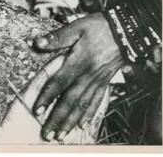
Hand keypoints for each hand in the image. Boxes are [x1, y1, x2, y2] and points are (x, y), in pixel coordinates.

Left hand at [31, 12, 124, 140]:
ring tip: (61, 135)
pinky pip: (96, 101)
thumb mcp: (76, 27)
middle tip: (47, 135)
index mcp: (78, 63)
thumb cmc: (98, 27)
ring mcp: (97, 81)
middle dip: (58, 119)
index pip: (59, 84)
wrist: (125, 31)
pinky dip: (88, 114)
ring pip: (82, 105)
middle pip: (70, 101)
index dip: (47, 97)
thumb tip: (37, 43)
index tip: (37, 110)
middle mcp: (87, 76)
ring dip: (70, 122)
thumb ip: (57, 38)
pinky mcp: (104, 82)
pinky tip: (82, 124)